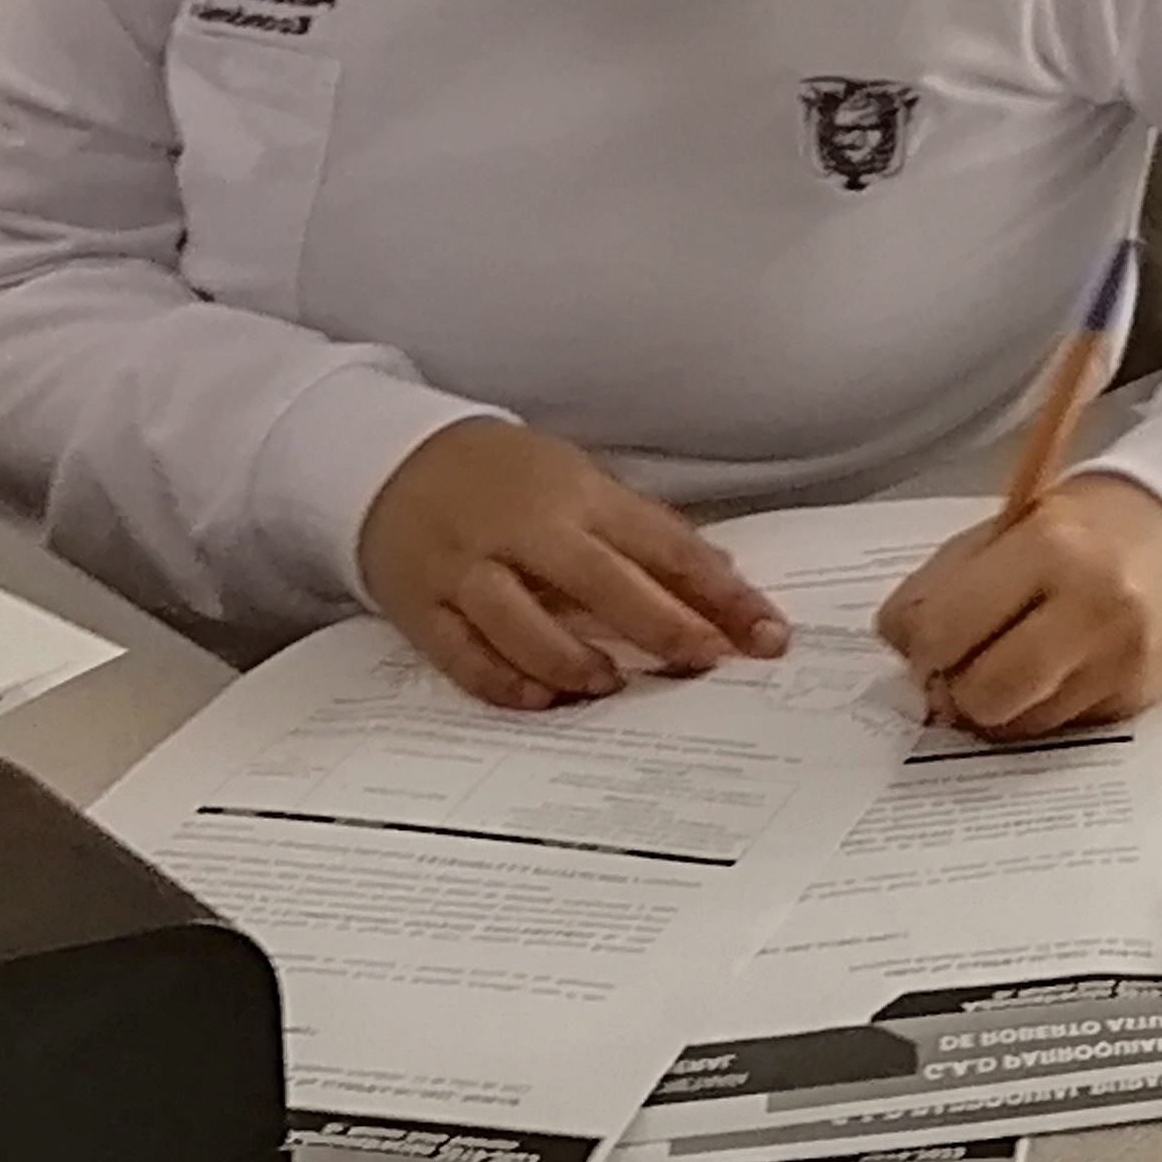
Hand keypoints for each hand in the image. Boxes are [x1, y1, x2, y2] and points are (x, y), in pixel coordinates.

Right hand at [353, 418, 787, 709]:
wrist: (395, 462)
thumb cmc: (508, 479)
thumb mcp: (582, 484)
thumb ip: (645, 533)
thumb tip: (722, 578)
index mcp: (577, 494)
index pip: (663, 546)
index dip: (720, 593)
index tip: (766, 632)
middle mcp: (525, 529)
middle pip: (601, 581)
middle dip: (663, 625)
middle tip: (708, 661)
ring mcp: (468, 568)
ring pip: (523, 622)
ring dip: (574, 659)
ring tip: (614, 685)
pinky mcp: (421, 605)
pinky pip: (461, 653)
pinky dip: (503, 681)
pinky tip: (542, 698)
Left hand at [875, 476, 1161, 737]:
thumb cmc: (1089, 527)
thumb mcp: (1012, 527)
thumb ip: (945, 580)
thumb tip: (894, 642)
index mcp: (1050, 547)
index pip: (947, 629)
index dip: (919, 646)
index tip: (920, 640)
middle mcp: (1091, 608)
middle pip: (982, 694)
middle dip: (955, 687)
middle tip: (956, 664)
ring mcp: (1119, 662)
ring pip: (1016, 726)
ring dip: (993, 706)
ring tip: (1004, 665)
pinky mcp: (1134, 701)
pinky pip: (1054, 731)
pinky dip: (1036, 710)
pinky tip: (1047, 673)